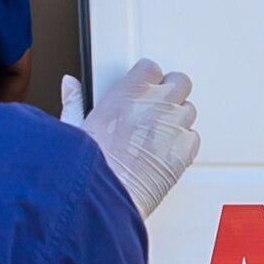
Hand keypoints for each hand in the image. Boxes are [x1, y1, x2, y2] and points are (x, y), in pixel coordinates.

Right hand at [61, 60, 199, 217]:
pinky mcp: (186, 150)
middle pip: (180, 82)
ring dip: (177, 118)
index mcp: (130, 92)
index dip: (146, 78)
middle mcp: (157, 104)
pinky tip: (165, 152)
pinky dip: (183, 143)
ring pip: (189, 110)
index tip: (140, 88)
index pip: (150, 67)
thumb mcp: (75, 126)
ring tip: (158, 134)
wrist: (108, 195)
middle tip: (156, 107)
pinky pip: (193, 138)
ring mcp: (175, 126)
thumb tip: (70, 86)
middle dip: (170, 92)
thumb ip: (75, 100)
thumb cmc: (92, 165)